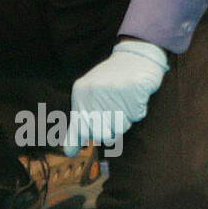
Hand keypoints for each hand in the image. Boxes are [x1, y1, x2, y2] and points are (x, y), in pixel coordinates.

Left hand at [65, 39, 168, 155]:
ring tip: (125, 101)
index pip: (82, 130)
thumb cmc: (111, 82)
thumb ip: (79, 125)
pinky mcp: (133, 89)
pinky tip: (135, 96)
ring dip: (126, 119)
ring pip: (121, 127)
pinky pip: (137, 115)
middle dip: (112, 128)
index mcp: (80, 94)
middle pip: (103, 133)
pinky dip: (138, 110)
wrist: (135, 56)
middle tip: (116, 110)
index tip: (97, 127)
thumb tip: (69, 152)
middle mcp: (94, 92)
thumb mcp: (88, 98)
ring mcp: (113, 90)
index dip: (93, 134)